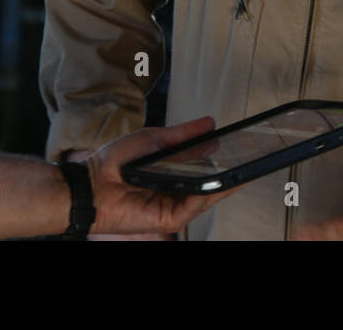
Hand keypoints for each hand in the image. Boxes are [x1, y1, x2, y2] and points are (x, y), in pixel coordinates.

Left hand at [82, 116, 228, 236]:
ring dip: (224, 184)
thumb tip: (209, 123)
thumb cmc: (116, 161)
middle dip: (231, 174)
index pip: (206, 171)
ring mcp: (174, 208)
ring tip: (240, 170)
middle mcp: (177, 194)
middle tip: (249, 159)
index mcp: (175, 176)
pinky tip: (213, 181)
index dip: (225, 162)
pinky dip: (205, 194)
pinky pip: (193, 206)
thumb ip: (183, 134)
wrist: (93, 181)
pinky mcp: (169, 219)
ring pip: (207, 197)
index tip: (242, 150)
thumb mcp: (154, 139)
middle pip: (211, 186)